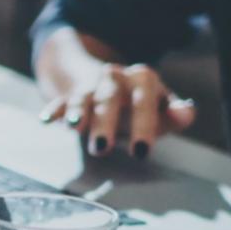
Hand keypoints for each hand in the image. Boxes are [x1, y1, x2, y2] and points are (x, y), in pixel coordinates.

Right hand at [39, 60, 194, 158]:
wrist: (101, 78)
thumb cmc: (136, 103)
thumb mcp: (159, 107)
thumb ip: (176, 114)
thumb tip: (185, 113)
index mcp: (141, 79)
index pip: (144, 98)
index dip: (143, 124)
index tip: (141, 152)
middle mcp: (114, 77)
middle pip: (108, 97)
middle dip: (104, 123)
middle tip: (101, 149)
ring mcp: (89, 86)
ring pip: (82, 98)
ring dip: (76, 113)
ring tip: (73, 129)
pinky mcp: (68, 95)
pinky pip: (59, 101)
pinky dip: (53, 111)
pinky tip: (45, 121)